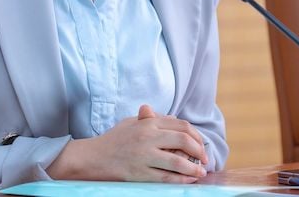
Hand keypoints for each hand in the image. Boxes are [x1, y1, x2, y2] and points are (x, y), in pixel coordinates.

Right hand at [48, 104, 207, 182]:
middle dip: (199, 151)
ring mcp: (144, 156)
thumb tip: (172, 117)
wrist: (94, 157)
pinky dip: (182, 180)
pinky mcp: (141, 173)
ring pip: (178, 162)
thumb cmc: (114, 139)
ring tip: (201, 172)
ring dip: (194, 168)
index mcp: (147, 123)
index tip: (201, 145)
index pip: (180, 125)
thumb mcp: (132, 123)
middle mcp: (147, 137)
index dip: (196, 135)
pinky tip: (189, 180)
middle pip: (183, 141)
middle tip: (204, 159)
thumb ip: (151, 119)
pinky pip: (167, 177)